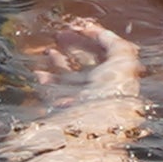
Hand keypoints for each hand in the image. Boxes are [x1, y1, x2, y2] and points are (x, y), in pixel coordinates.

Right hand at [19, 16, 143, 103]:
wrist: (89, 134)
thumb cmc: (109, 101)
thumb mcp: (123, 65)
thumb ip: (116, 46)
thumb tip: (104, 34)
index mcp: (119, 82)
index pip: (107, 56)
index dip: (95, 39)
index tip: (80, 27)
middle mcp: (101, 94)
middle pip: (87, 66)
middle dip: (74, 47)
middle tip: (60, 34)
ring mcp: (82, 105)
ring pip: (69, 79)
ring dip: (57, 63)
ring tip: (47, 50)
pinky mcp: (64, 115)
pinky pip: (54, 95)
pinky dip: (46, 82)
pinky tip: (39, 72)